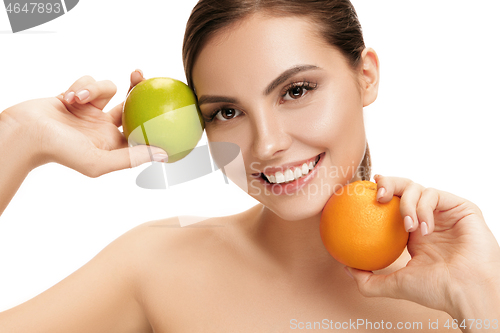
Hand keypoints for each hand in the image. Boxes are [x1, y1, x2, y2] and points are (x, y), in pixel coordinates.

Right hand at [2, 70, 166, 176]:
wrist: (26, 132)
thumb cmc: (60, 151)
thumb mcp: (99, 161)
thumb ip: (131, 158)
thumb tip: (164, 154)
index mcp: (113, 142)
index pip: (141, 128)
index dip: (153, 116)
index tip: (165, 103)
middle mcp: (104, 126)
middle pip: (130, 102)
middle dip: (136, 86)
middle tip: (140, 74)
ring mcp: (91, 110)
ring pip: (106, 88)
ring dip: (92, 89)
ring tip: (76, 100)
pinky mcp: (77, 96)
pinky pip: (88, 82)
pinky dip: (79, 87)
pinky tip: (67, 98)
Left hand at [345, 175, 499, 317]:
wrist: (466, 291)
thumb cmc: (435, 290)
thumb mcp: (394, 284)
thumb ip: (368, 280)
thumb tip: (345, 268)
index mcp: (413, 231)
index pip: (392, 202)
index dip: (378, 192)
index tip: (363, 193)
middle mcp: (428, 217)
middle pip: (403, 186)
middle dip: (387, 183)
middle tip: (377, 196)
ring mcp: (444, 211)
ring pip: (417, 187)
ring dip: (406, 204)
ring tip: (408, 226)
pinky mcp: (461, 207)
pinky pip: (434, 195)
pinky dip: (424, 209)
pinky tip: (424, 228)